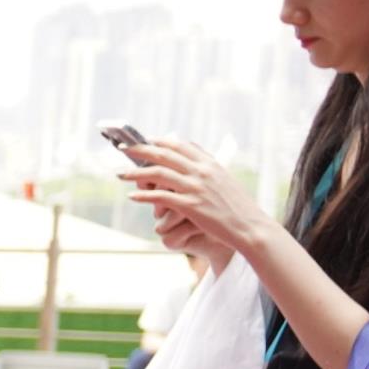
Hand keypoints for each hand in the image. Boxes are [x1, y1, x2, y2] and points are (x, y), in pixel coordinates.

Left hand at [122, 138, 265, 262]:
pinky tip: (132, 196)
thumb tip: (192, 156)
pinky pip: (160, 197)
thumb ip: (207, 168)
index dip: (160, 142)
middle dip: (140, 150)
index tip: (145, 141)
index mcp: (210, 163)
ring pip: (159, 173)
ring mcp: (196, 188)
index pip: (180, 145)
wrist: (249, 227)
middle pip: (165, 154)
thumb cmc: (236, 206)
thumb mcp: (224, 180)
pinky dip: (143, 195)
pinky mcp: (190, 206)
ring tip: (120, 174)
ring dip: (135, 172)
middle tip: (123, 150)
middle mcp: (202, 172)